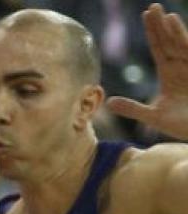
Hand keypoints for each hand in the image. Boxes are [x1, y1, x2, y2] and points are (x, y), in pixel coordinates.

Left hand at [106, 3, 187, 139]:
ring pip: (181, 44)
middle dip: (161, 25)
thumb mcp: (155, 117)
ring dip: (173, 30)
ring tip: (164, 14)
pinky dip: (183, 39)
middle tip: (152, 7)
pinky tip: (176, 25)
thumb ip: (133, 109)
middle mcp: (183, 67)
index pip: (159, 48)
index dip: (153, 32)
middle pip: (169, 41)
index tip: (146, 15)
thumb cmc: (184, 126)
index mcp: (170, 74)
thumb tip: (108, 102)